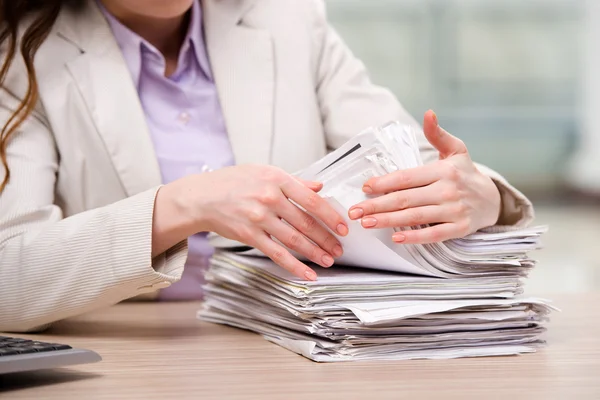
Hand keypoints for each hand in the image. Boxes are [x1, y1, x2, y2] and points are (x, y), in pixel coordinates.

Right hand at [188, 165, 347, 279]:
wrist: (201, 197)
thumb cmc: (232, 182)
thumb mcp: (264, 171)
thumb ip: (294, 181)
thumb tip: (319, 187)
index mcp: (277, 179)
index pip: (311, 199)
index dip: (330, 216)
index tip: (343, 227)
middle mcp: (269, 198)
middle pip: (306, 222)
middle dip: (326, 238)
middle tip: (339, 248)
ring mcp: (258, 218)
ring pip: (294, 240)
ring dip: (315, 252)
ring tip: (328, 260)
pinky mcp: (249, 236)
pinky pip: (277, 254)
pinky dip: (294, 266)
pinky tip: (307, 273)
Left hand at [348, 110, 500, 243]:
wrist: (493, 198)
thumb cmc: (465, 173)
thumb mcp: (456, 150)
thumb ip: (437, 134)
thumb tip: (428, 113)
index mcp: (443, 170)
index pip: (407, 177)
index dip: (384, 183)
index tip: (365, 187)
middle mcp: (447, 190)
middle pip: (405, 199)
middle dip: (377, 205)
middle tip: (354, 212)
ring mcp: (454, 210)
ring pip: (415, 217)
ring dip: (388, 220)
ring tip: (366, 223)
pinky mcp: (459, 228)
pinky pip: (433, 234)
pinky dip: (415, 237)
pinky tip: (396, 238)